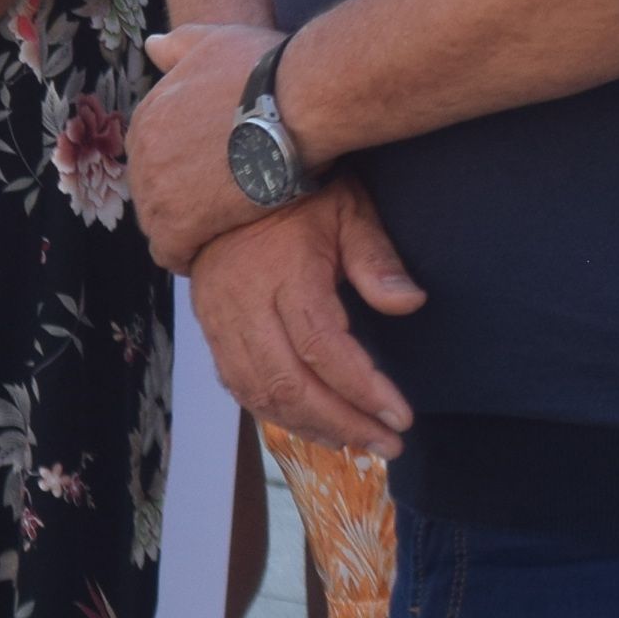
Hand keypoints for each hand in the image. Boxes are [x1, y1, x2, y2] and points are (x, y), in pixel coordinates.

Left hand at [135, 21, 283, 269]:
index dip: (180, 171)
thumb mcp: (214, 42)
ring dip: (183, 231)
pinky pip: (169, 253)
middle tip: (215, 211)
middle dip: (180, 202)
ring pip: (158, 224)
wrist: (294, 104)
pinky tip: (210, 256)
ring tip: (216, 235)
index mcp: (148, 115)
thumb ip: (179, 46)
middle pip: (152, 191)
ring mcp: (157, 189)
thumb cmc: (264, 69)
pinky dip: (186, 257)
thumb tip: (152, 45)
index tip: (208, 180)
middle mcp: (142, 152)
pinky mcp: (180, 224)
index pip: (153, 155)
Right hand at [186, 178, 423, 454]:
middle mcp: (242, 301)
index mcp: (282, 272)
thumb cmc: (299, 192)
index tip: (400, 417)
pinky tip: (310, 423)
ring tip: (354, 441)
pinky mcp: (209, 325)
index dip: (362, 390)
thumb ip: (376, 258)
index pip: (322, 347)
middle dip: (341, 422)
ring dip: (307, 425)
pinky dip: (273, 412)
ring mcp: (218, 316)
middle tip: (387, 444)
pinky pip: (236, 383)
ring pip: (257, 391)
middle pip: (287, 382)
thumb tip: (409, 303)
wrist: (229, 172)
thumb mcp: (348, 210)